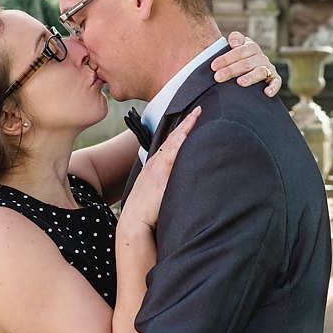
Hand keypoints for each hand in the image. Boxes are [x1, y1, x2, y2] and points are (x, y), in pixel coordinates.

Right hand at [121, 107, 201, 229]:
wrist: (133, 224)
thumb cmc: (145, 212)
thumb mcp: (154, 192)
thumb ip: (165, 182)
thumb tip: (179, 179)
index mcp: (155, 166)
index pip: (170, 142)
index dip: (182, 128)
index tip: (192, 116)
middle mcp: (156, 164)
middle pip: (173, 138)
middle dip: (186, 122)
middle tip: (199, 108)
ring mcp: (158, 170)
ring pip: (173, 143)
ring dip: (186, 128)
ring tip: (197, 114)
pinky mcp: (161, 179)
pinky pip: (172, 156)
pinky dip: (179, 143)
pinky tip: (187, 133)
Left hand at [212, 31, 281, 96]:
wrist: (251, 66)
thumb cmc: (239, 58)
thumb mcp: (236, 46)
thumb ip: (235, 39)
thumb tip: (234, 42)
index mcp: (251, 47)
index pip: (239, 51)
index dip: (226, 58)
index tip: (213, 66)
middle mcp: (261, 57)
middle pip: (246, 63)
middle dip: (231, 70)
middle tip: (218, 77)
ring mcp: (268, 68)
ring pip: (260, 72)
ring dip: (250, 77)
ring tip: (240, 83)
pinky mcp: (274, 78)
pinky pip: (276, 82)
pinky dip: (273, 87)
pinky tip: (267, 93)